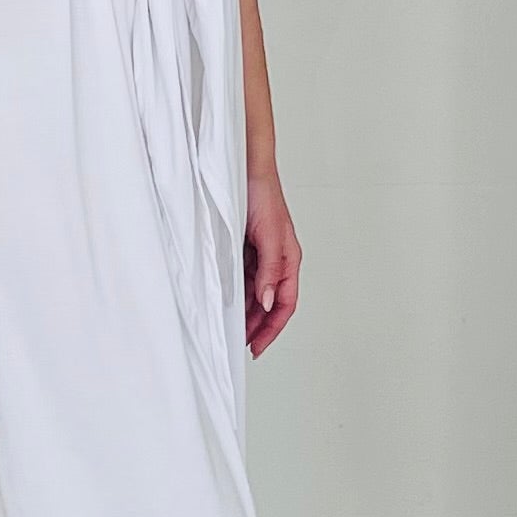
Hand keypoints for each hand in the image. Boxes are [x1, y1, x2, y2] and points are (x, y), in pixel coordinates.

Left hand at [243, 172, 300, 356]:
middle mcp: (276, 260)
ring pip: (256, 294)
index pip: (285, 303)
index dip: (272, 328)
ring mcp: (260, 255)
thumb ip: (269, 270)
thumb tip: (268, 301)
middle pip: (271, 303)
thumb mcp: (268, 235)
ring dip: (247, 312)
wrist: (246, 169)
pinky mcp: (245, 249)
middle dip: (258, 325)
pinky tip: (227, 303)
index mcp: (289, 259)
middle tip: (241, 343)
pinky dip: (237, 294)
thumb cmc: (262, 194)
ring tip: (233, 328)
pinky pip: (243, 279)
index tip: (257, 347)